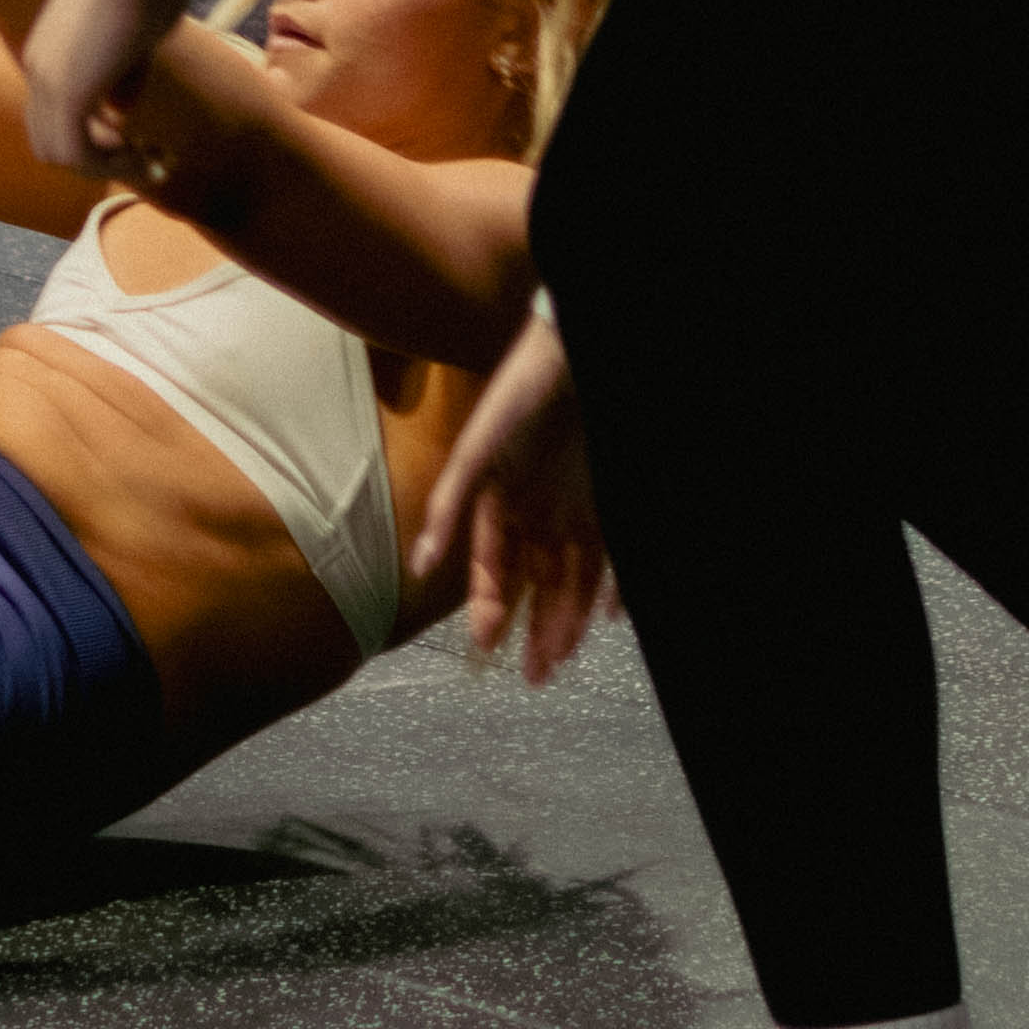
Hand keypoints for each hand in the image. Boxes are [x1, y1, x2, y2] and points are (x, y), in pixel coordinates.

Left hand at [23, 0, 187, 175]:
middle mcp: (39, 65)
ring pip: (59, 155)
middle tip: (143, 155)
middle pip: (48, 139)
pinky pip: (79, 155)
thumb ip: (126, 73)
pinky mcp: (68, 92)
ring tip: (150, 160)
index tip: (137, 136)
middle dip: (96, 158)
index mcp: (51, 47)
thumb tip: (120, 112)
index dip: (94, 134)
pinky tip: (146, 155)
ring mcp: (48, 79)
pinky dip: (112, 166)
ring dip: (107, 167)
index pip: (55, 112)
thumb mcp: (140, 31)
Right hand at [411, 315, 612, 685]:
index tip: (486, 647)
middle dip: (533, 629)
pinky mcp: (601, 501)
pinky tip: (609, 617)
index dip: (488, 608)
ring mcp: (572, 506)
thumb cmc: (519, 396)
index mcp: (498, 502)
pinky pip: (607, 555)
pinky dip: (609, 587)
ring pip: (572, 577)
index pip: (492, 568)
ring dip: (566, 619)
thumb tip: (420, 565)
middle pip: (536, 583)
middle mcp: (536, 510)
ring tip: (559, 659)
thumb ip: (450, 506)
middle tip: (534, 675)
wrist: (569, 353)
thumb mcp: (477, 452)